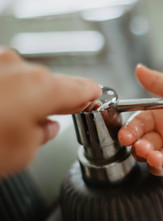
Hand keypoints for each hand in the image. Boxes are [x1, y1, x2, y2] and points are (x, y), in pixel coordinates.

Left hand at [0, 47, 100, 175]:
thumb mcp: (23, 153)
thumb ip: (42, 135)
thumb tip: (44, 128)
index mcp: (42, 87)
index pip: (80, 89)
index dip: (90, 96)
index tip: (94, 97)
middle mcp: (19, 67)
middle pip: (50, 84)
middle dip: (54, 102)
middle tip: (50, 122)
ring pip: (23, 80)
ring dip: (25, 98)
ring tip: (11, 123)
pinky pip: (2, 79)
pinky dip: (4, 94)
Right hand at [118, 65, 162, 179]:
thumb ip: (161, 82)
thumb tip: (138, 69)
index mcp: (161, 116)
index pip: (138, 125)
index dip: (130, 131)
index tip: (126, 136)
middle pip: (144, 147)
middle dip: (140, 149)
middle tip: (143, 148)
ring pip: (158, 163)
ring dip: (154, 162)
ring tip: (157, 157)